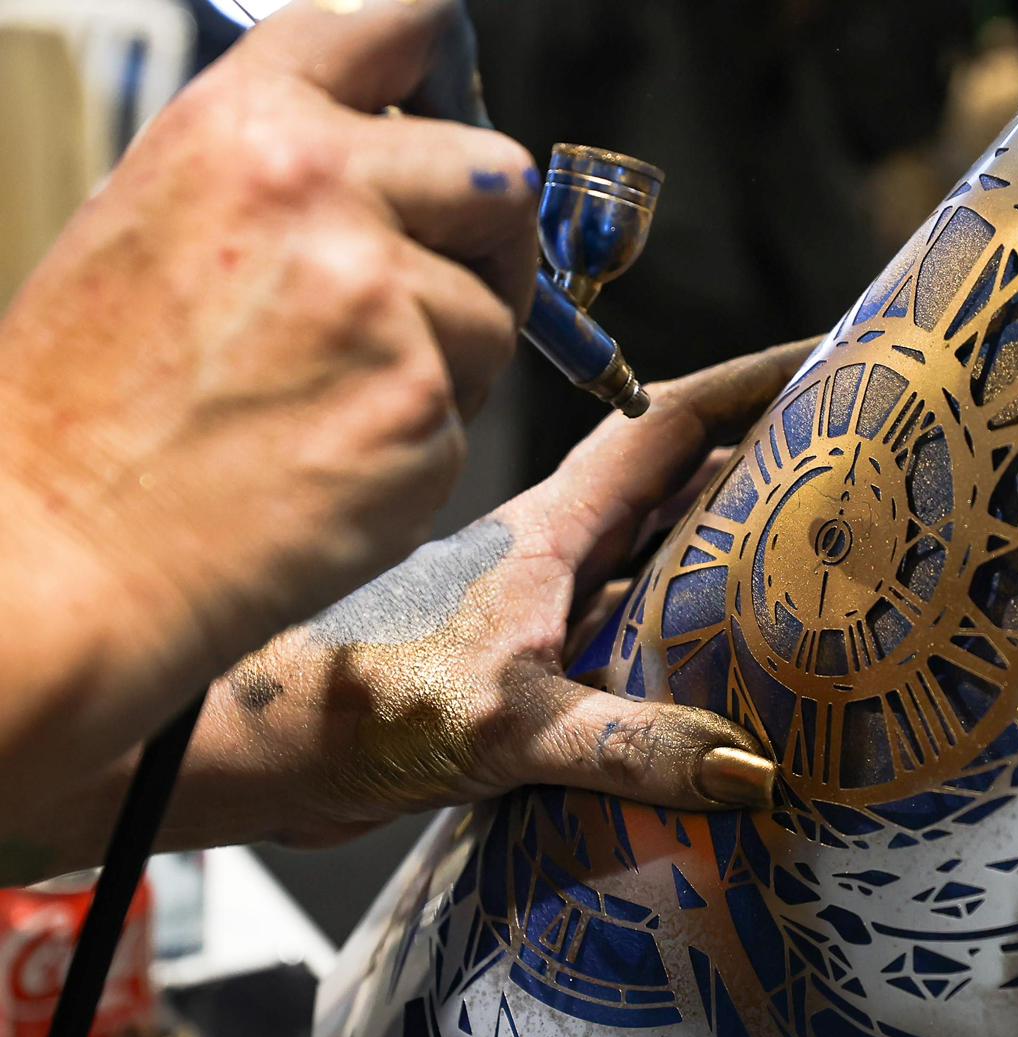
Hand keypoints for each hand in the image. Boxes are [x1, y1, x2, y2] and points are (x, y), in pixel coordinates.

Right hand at [0, 0, 536, 787]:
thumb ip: (286, 168)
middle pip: (497, 174)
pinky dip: (422, 435)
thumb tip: (400, 150)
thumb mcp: (160, 219)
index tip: (446, 97)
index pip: (398, 26)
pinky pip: (470, 409)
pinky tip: (330, 454)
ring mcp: (381, 303)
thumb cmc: (94, 398)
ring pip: (494, 310)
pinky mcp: (418, 407)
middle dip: (486, 236)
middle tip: (434, 286)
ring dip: (448, 353)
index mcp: (246, 126)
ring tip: (333, 395)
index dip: (437, 64)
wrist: (66, 548)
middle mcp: (323, 192)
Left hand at [134, 339, 814, 856]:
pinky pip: (635, 641)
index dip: (754, 383)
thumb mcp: (503, 717)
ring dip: (734, 558)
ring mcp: (542, 608)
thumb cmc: (348, 698)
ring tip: (829, 569)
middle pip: (684, 487)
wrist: (246, 747)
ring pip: (662, 563)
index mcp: (553, 522)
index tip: (831, 355)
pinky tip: (737, 686)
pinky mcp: (525, 670)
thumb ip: (627, 741)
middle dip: (770, 466)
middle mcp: (555, 549)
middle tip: (861, 470)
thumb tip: (747, 765)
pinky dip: (690, 649)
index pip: (674, 423)